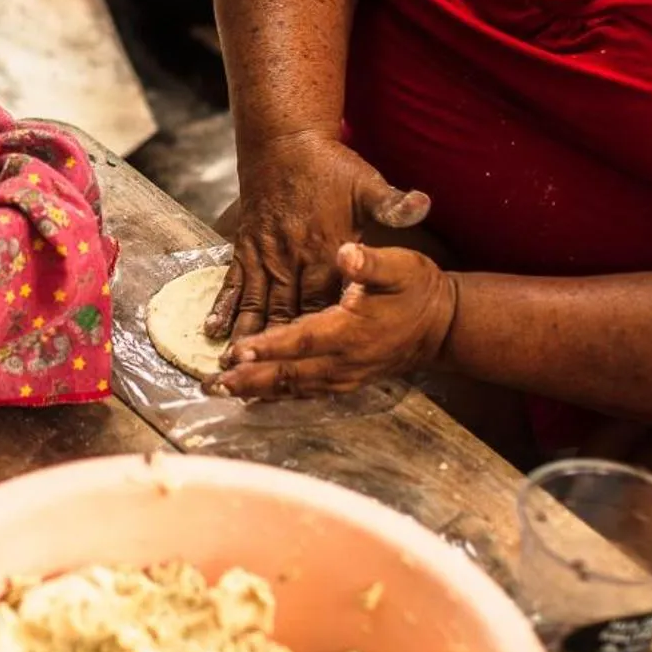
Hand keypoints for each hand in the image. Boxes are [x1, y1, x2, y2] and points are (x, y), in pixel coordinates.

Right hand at [207, 131, 429, 346]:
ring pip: (256, 302)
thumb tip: (423, 205)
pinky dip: (222, 306)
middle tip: (263, 382)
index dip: (320, 335)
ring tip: (232, 367)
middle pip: (286, 311)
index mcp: (324, 249)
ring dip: (246, 334)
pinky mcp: (247, 246)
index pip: (326, 302)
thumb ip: (392, 203)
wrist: (285, 141)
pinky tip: (210, 329)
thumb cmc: (331, 167)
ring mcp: (266, 253)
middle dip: (277, 348)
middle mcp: (292, 257)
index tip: (315, 367)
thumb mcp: (368, 183)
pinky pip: (233, 282)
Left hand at [214, 242, 456, 398]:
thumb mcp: (400, 266)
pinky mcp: (343, 381)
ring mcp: (343, 376)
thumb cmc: (417, 290)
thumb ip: (370, 263)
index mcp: (351, 329)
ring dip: (256, 391)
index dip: (270, 347)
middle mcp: (344, 360)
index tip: (238, 351)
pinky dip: (276, 396)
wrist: (440, 325)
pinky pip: (305, 393)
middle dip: (249, 379)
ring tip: (221, 391)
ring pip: (293, 388)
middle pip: (289, 374)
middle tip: (211, 383)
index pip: (303, 340)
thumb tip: (345, 253)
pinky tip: (252, 397)